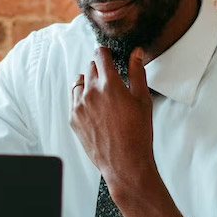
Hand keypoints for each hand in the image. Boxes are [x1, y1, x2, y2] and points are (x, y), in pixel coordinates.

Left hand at [70, 46, 155, 202]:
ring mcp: (79, 106)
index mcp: (109, 84)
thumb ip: (137, 72)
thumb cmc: (138, 134)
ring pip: (79, 83)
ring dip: (88, 83)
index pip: (100, 55)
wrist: (125, 163)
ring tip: (101, 94)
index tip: (108, 55)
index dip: (105, 53)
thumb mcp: (143, 100)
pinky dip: (82, 98)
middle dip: (100, 70)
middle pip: (90, 68)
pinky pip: (74, 99)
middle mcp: (91, 92)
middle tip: (110, 80)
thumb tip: (136, 53)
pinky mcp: (73, 119)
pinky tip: (94, 107)